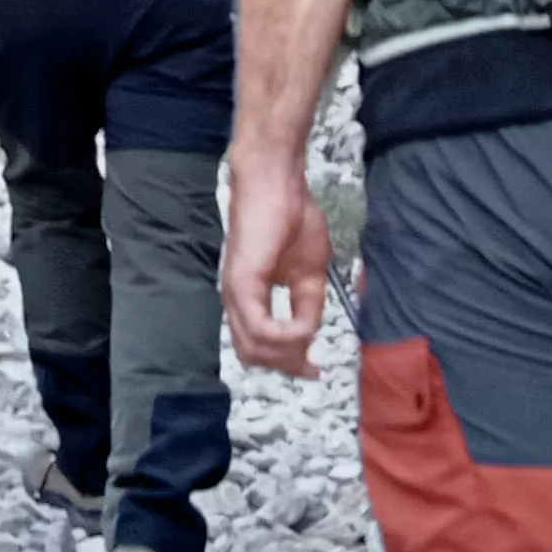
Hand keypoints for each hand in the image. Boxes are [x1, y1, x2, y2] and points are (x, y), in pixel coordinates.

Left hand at [220, 151, 330, 377]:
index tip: (315, 369)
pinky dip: (284, 335)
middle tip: (313, 362)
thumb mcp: (310, 273)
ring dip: (287, 352)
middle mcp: (235, 300)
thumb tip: (309, 336)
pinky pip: (259, 326)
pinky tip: (302, 328)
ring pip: (254, 348)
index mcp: (248, 299)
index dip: (288, 365)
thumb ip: (308, 307)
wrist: (279, 181)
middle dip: (288, 364)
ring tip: (309, 339)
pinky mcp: (241, 281)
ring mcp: (235, 292)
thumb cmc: (293, 217)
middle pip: (255, 356)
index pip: (258, 348)